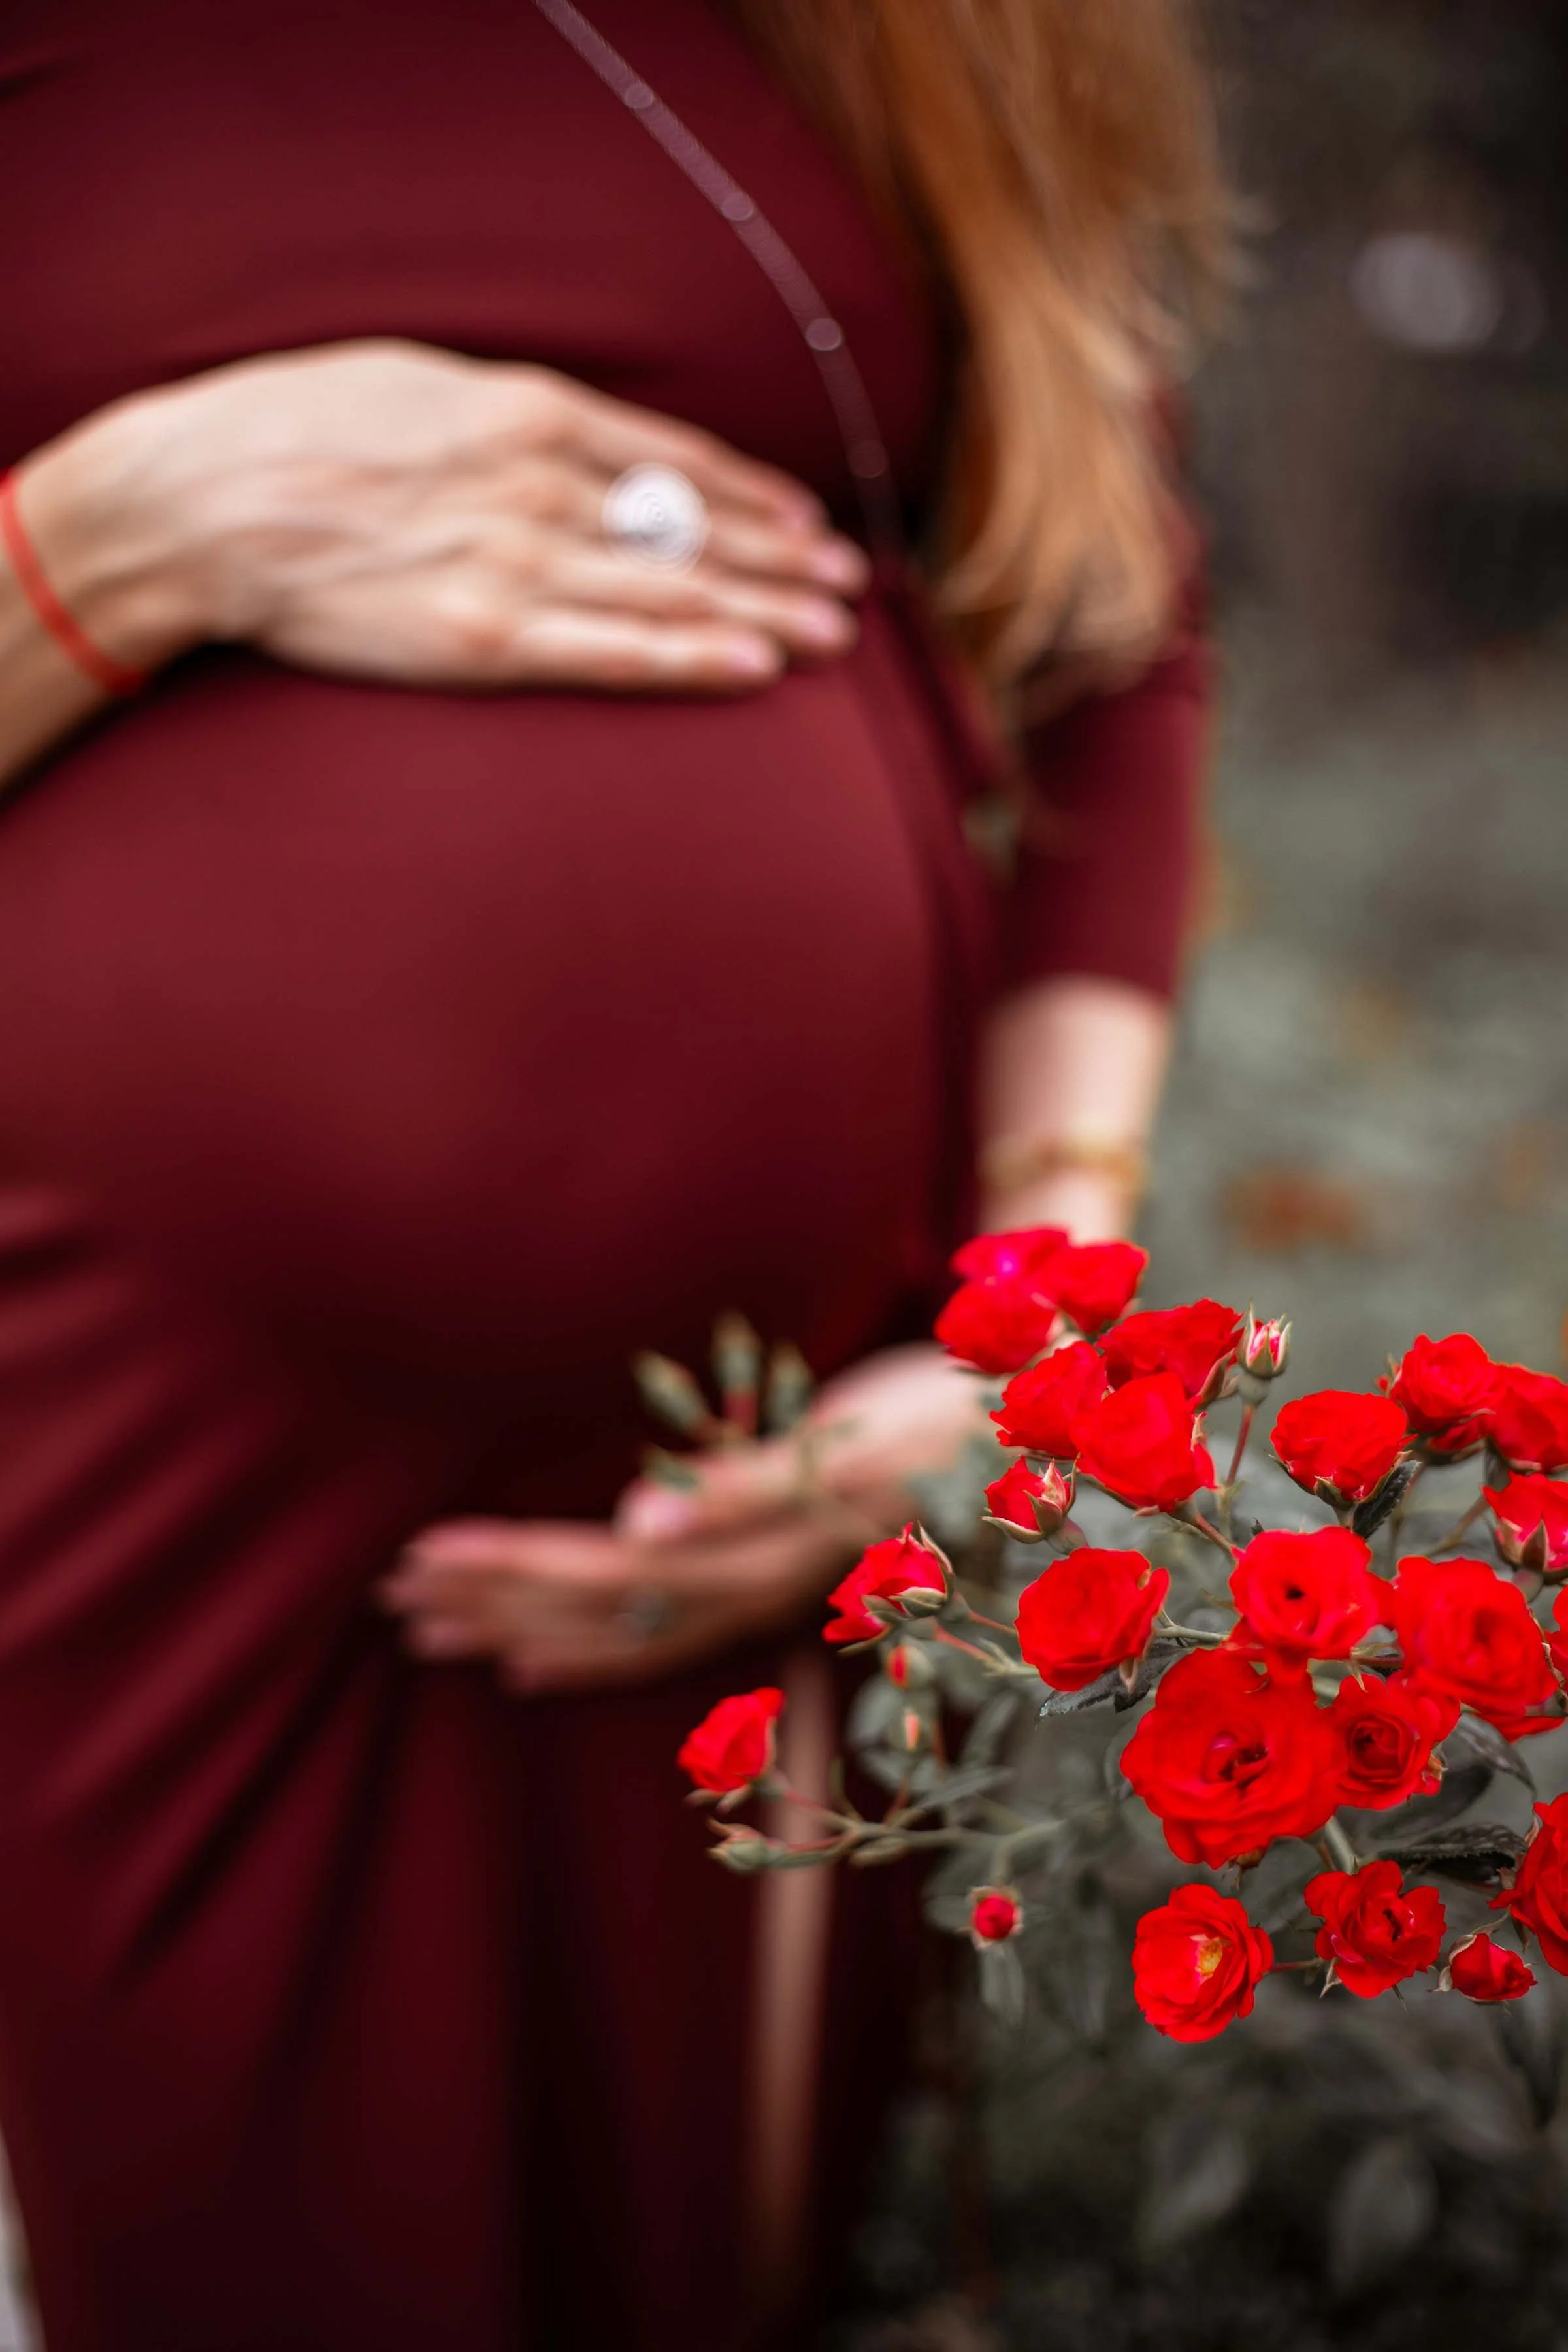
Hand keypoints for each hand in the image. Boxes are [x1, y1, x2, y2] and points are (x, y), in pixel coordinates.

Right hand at [18, 339, 869, 693]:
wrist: (206, 501)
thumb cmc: (299, 434)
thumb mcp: (422, 387)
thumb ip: (513, 422)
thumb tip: (584, 450)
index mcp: (527, 412)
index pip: (674, 460)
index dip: (751, 495)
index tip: (803, 522)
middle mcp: (539, 484)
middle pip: (692, 528)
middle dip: (781, 561)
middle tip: (847, 588)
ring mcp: (516, 562)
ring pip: (670, 588)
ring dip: (762, 612)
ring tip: (828, 635)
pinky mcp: (484, 636)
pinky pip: (611, 649)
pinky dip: (689, 656)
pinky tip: (753, 667)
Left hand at [381, 1344, 986, 1692]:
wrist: (1037, 1434)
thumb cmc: (947, 1416)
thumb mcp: (854, 1441)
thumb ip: (747, 1490)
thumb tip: (636, 1522)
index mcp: (754, 1553)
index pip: (600, 1573)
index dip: (508, 1568)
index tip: (415, 1555)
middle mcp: (747, 1590)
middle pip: (593, 1609)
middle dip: (489, 1600)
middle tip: (387, 1594)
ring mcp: (760, 1596)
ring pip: (616, 1631)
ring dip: (519, 1628)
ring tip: (429, 1628)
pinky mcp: (773, 1582)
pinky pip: (661, 1640)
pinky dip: (589, 1654)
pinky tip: (530, 1664)